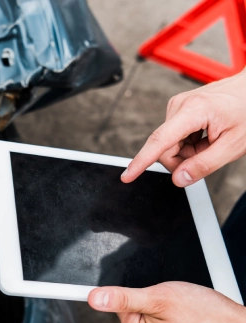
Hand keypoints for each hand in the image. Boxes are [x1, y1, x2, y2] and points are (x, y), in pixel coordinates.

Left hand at [88, 282, 245, 322]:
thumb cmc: (203, 313)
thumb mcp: (158, 298)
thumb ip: (124, 298)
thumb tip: (94, 298)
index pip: (113, 302)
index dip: (125, 289)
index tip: (129, 288)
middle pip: (127, 301)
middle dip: (144, 290)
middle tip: (164, 294)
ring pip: (142, 302)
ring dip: (155, 294)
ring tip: (174, 299)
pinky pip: (155, 307)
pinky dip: (163, 299)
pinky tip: (177, 302)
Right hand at [121, 69, 245, 186]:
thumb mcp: (234, 144)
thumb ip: (205, 165)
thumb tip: (178, 179)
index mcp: (193, 110)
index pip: (160, 141)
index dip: (142, 162)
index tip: (127, 176)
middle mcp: (179, 105)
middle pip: (165, 148)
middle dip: (183, 160)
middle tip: (208, 154)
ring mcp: (177, 106)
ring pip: (169, 145)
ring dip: (188, 152)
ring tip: (210, 142)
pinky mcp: (178, 109)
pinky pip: (174, 137)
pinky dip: (189, 144)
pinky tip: (205, 136)